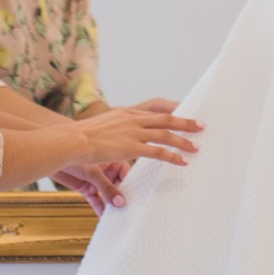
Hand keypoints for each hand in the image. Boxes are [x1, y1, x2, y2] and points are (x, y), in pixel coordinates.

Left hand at [51, 161, 130, 214]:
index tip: (138, 198)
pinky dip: (100, 209)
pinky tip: (104, 218)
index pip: (127, 174)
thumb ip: (107, 188)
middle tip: (130, 211)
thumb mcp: (93, 172)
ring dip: (112, 206)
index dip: (133, 186)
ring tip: (118, 217)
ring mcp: (96, 180)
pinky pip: (96, 200)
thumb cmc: (72, 153)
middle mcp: (107, 170)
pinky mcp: (86, 188)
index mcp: (113, 158)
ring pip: (108, 195)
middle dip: (123, 199)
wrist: (50, 155)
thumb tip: (120, 203)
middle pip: (119, 187)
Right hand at [52, 106, 203, 209]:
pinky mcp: (132, 147)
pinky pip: (159, 152)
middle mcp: (133, 120)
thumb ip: (113, 134)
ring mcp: (134, 133)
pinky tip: (182, 161)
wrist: (72, 140)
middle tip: (201, 126)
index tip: (184, 116)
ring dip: (183, 141)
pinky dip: (173, 156)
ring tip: (196, 147)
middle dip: (186, 123)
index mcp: (126, 114)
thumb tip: (116, 143)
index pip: (155, 113)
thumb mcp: (100, 130)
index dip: (171, 115)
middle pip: (166, 119)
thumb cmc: (79, 138)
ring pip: (166, 134)